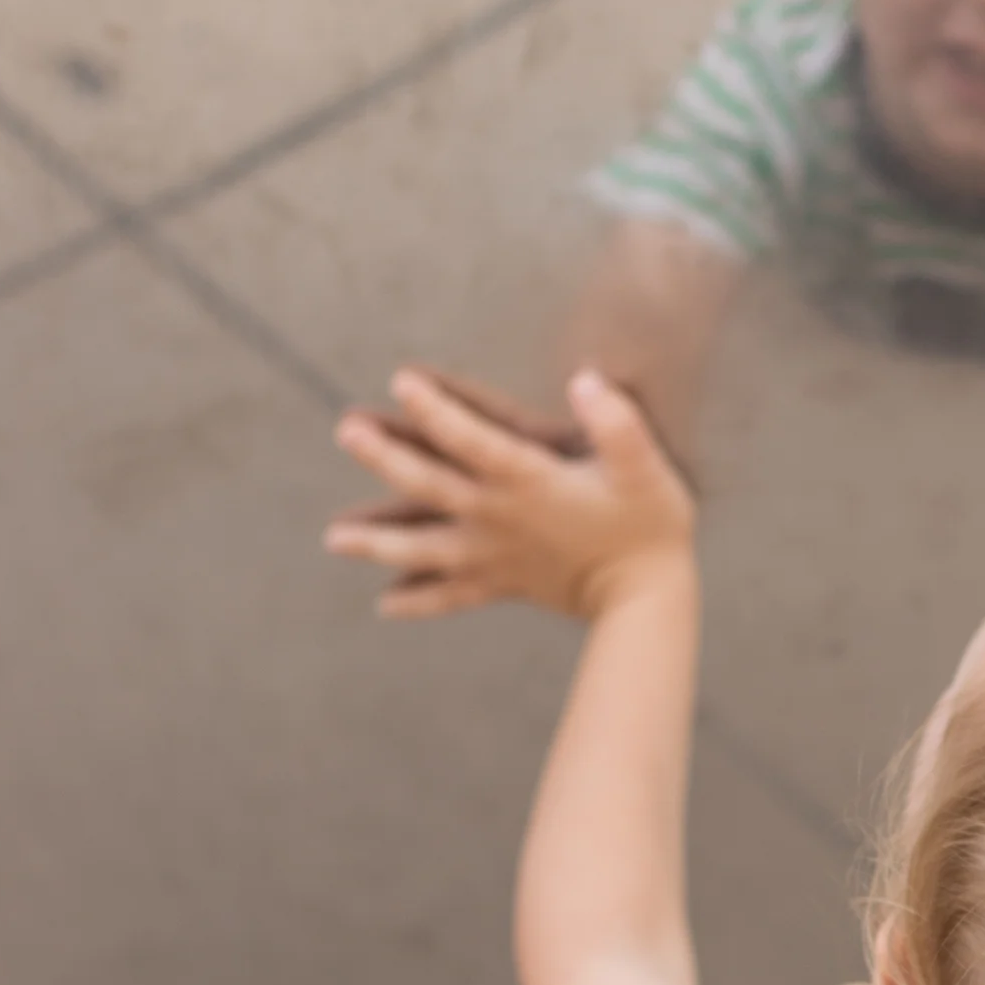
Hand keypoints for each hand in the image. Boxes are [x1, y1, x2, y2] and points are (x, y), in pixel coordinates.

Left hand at [326, 368, 695, 622]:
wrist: (649, 599)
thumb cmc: (651, 525)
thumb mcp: (645, 468)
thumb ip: (617, 423)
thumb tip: (586, 380)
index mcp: (531, 484)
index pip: (474, 441)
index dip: (437, 412)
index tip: (401, 381)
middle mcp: (501, 519)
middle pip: (431, 487)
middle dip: (386, 458)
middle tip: (346, 430)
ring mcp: (496, 556)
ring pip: (425, 548)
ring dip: (378, 541)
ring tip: (333, 538)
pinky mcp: (502, 584)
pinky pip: (452, 596)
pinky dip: (417, 601)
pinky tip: (383, 604)